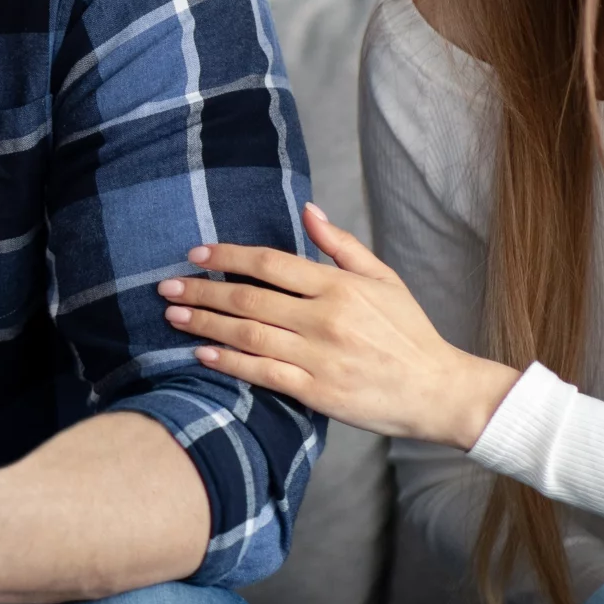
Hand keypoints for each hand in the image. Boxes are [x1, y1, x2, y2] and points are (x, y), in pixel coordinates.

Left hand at [161, 203, 521, 449]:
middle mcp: (325, 319)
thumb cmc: (408, 331)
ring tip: (173, 316)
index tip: (196, 254)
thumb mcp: (383, 278)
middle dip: (202, 291)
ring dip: (206, 324)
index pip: (270, 263)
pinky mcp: (316, 392)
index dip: (227, 257)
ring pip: (248, 336)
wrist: (436, 390)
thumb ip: (341, 245)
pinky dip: (229, 363)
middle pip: (249, 299)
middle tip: (166, 286)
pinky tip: (202, 353)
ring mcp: (319, 357)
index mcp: (339, 286)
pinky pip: (263, 373)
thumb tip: (308, 210)